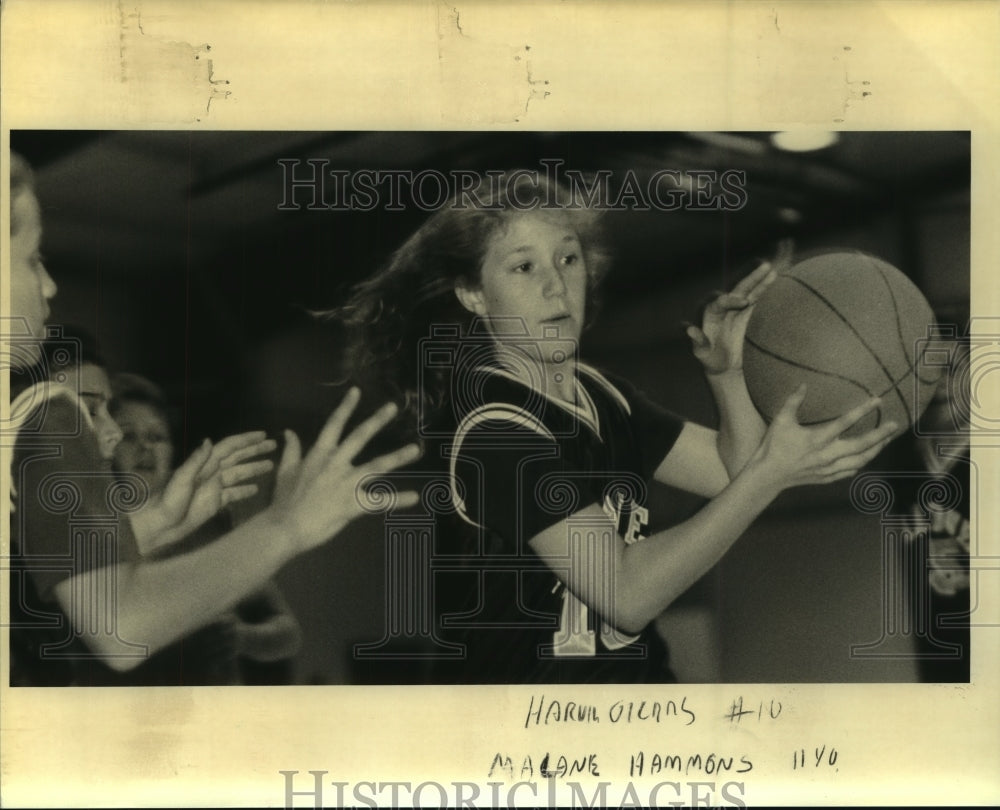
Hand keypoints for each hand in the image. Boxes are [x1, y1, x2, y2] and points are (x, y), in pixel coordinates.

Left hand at [134, 432, 276, 552]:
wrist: (159, 526)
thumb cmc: (167, 501)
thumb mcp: (181, 479)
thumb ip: (196, 460)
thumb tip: (209, 440)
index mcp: (205, 464)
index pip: (230, 447)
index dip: (246, 440)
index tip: (264, 435)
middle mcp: (212, 472)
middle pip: (238, 458)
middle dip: (255, 451)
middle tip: (274, 446)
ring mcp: (214, 488)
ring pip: (239, 474)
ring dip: (254, 469)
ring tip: (271, 465)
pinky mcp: (215, 503)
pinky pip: (234, 494)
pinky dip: (245, 490)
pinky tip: (256, 489)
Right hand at [266, 388, 420, 553]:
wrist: (284, 527)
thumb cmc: (284, 501)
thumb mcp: (285, 471)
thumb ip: (292, 450)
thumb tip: (288, 432)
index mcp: (318, 454)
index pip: (334, 425)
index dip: (345, 407)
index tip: (356, 391)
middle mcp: (335, 464)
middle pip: (359, 437)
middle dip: (376, 421)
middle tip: (393, 407)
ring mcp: (345, 483)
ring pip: (376, 466)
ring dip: (397, 456)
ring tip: (416, 449)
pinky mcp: (352, 504)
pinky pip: (379, 502)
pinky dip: (397, 499)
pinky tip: (415, 497)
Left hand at [687, 239, 792, 374]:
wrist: (723, 364)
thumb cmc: (710, 358)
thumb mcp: (702, 353)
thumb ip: (698, 341)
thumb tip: (687, 329)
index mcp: (710, 313)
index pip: (720, 302)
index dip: (731, 300)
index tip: (744, 302)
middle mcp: (723, 306)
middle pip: (736, 289)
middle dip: (749, 278)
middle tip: (763, 267)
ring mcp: (736, 307)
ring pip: (748, 289)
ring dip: (758, 279)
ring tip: (770, 268)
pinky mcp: (747, 311)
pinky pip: (756, 296)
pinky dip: (764, 287)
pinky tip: (774, 277)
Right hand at [752, 385, 899, 488]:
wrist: (768, 475)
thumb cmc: (773, 446)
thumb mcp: (780, 420)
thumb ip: (793, 401)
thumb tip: (803, 384)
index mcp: (817, 439)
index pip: (845, 422)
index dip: (863, 410)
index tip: (877, 400)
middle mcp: (827, 455)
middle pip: (861, 445)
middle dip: (880, 435)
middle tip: (894, 425)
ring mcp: (829, 468)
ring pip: (860, 460)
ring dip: (875, 450)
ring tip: (886, 440)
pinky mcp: (827, 477)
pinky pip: (851, 471)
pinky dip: (861, 463)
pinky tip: (866, 457)